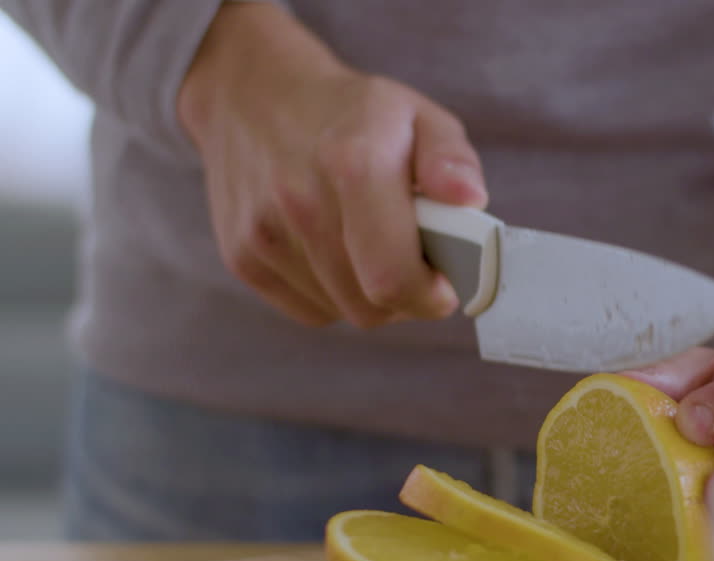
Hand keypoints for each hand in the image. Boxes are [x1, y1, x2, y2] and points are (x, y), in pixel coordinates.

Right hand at [177, 3, 486, 327]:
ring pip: (344, 312)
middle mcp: (300, 204)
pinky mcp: (242, 260)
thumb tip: (470, 201)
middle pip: (372, 306)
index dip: (431, 295)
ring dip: (369, 295)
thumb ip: (452, 159)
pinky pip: (311, 310)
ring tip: (372, 247)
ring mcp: (264, 236)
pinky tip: (335, 251)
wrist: (251, 95)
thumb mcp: (416, 115)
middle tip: (414, 259)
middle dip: (405, 295)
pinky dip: (333, 293)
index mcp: (353, 164)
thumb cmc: (349, 113)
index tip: (444, 280)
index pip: (395, 278)